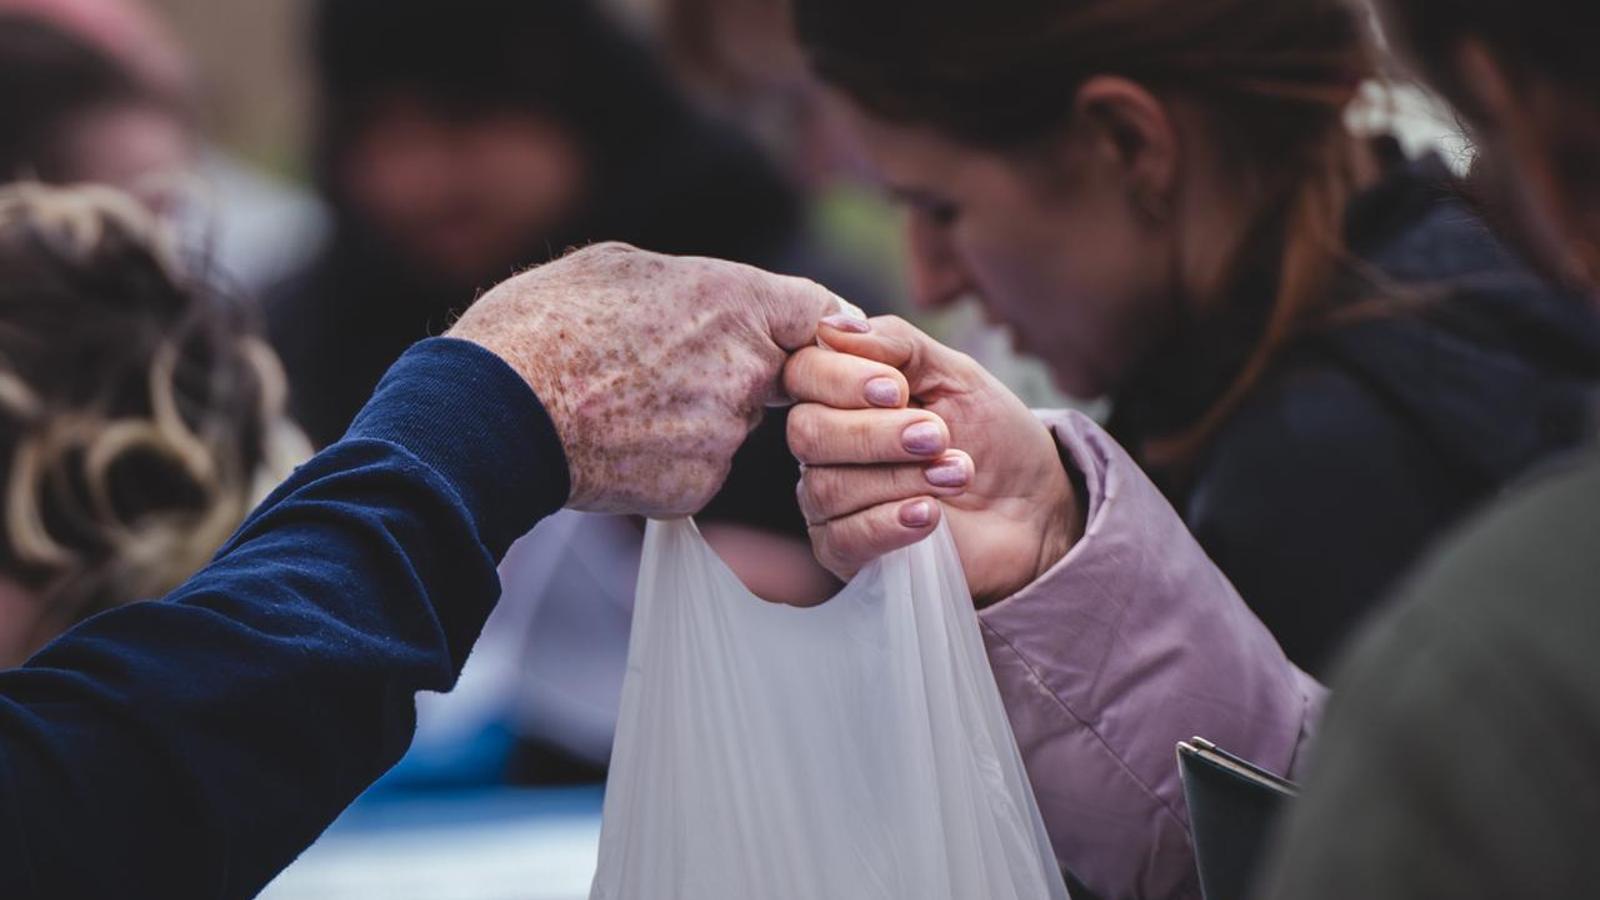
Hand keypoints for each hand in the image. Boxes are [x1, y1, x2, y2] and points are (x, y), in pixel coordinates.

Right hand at [449, 243, 844, 516]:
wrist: (493, 413)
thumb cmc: (539, 327)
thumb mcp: (614, 266)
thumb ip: (684, 282)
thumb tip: (699, 292)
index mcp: (731, 301)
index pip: (818, 311)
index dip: (812, 325)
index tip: (802, 336)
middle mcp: (744, 368)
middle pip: (778, 373)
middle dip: (743, 373)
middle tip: (673, 371)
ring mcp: (725, 433)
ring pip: (734, 424)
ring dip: (700, 417)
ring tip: (627, 403)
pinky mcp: (701, 485)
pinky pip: (702, 468)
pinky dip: (672, 460)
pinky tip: (621, 442)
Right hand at [784, 315, 1083, 604]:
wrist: (1034, 508)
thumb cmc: (993, 436)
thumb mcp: (957, 374)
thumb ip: (898, 345)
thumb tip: (831, 327)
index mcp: (844, 392)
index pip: (802, 374)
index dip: (840, 379)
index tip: (897, 389)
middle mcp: (827, 444)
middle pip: (808, 434)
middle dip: (876, 434)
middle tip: (937, 435)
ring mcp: (831, 500)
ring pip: (828, 487)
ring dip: (900, 477)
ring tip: (957, 473)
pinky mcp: (848, 552)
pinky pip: (842, 538)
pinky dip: (889, 522)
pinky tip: (930, 514)